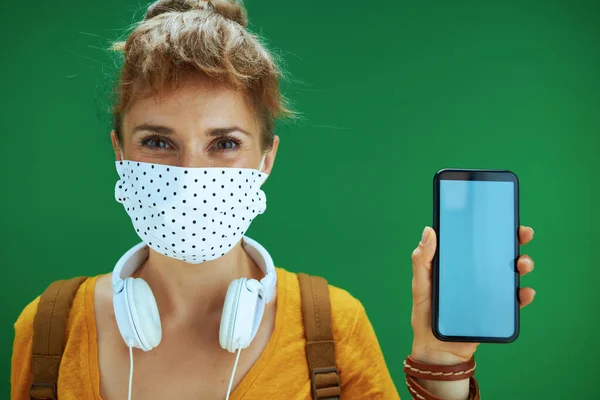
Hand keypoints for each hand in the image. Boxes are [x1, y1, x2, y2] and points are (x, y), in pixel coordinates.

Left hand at [410, 225, 535, 364]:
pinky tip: (524, 292)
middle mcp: (475, 273)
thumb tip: (430, 230)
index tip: (502, 214)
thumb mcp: (421, 284)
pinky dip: (523, 294)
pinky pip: (514, 299)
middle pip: (498, 252)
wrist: (437, 349)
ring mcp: (487, 290)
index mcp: (457, 263)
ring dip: (522, 264)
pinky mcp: (495, 309)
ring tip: (522, 264)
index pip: (475, 240)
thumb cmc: (425, 313)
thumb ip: (422, 260)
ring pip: (510, 272)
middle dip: (514, 240)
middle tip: (522, 234)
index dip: (490, 226)